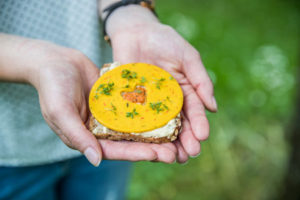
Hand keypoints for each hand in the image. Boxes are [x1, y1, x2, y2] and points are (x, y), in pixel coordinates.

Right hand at [21, 39, 176, 164]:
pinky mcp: (116, 101)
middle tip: (174, 152)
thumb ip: (77, 136)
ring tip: (177, 135)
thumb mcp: (60, 112)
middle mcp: (101, 130)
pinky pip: (135, 107)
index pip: (114, 150)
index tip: (157, 154)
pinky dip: (149, 111)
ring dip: (155, 132)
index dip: (135, 153)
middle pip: (129, 142)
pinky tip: (167, 111)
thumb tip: (96, 160)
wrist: (55, 61)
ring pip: (136, 127)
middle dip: (151, 148)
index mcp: (87, 138)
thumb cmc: (52, 86)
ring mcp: (110, 115)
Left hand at [107, 7, 216, 162]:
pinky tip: (147, 145)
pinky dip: (142, 133)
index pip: (194, 111)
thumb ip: (200, 79)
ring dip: (167, 143)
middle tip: (189, 155)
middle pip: (178, 124)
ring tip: (173, 158)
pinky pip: (136, 119)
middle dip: (185, 139)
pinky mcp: (131, 103)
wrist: (135, 31)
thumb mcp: (187, 56)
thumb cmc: (165, 40)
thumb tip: (214, 108)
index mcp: (184, 91)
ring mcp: (149, 104)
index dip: (198, 124)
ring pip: (159, 127)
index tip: (202, 136)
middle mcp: (168, 102)